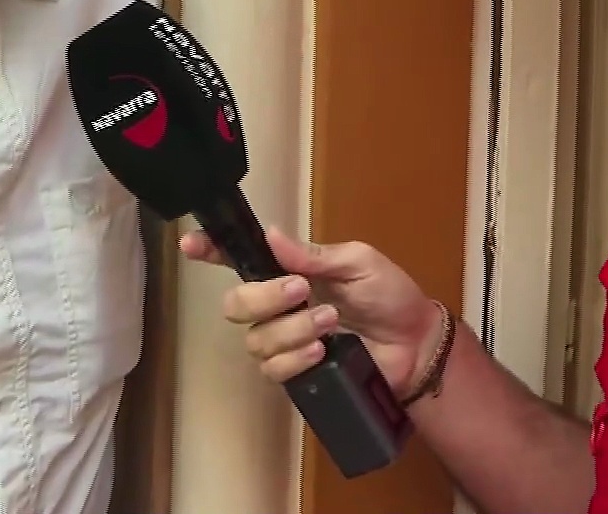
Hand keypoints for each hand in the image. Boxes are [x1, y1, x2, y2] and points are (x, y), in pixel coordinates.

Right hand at [183, 226, 444, 395]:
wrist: (415, 343)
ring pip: (256, 339)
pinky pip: (273, 369)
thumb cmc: (389, 294)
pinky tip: (322, 350)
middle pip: (235, 304)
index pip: (236, 259)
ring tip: (330, 322)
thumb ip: (313, 254)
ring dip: (292, 329)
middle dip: (263, 297)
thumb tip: (270, 235)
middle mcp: (276, 306)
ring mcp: (284, 341)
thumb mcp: (358, 262)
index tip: (192, 245)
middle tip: (302, 291)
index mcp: (286, 271)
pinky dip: (296, 357)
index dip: (209, 251)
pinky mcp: (297, 373)